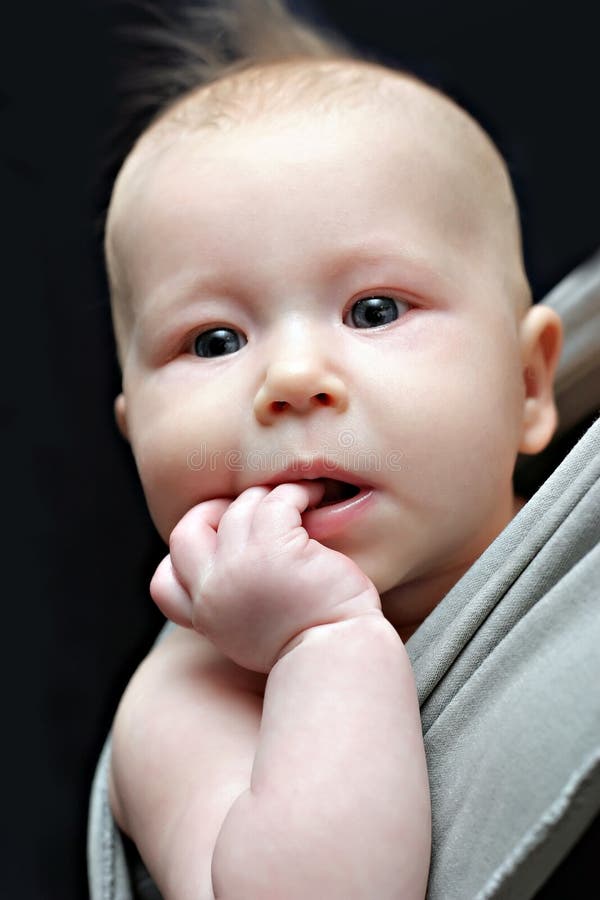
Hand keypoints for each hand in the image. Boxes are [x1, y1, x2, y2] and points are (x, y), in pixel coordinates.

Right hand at [150, 482, 380, 672]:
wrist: (341, 660)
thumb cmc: (315, 648)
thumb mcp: (255, 637)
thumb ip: (237, 608)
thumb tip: (242, 576)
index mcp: (209, 618)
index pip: (165, 583)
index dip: (183, 558)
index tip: (219, 546)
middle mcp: (215, 592)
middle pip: (183, 534)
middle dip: (210, 513)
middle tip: (248, 510)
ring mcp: (241, 568)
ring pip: (237, 509)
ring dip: (266, 497)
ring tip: (297, 501)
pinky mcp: (275, 549)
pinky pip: (276, 501)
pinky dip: (294, 494)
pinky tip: (313, 498)